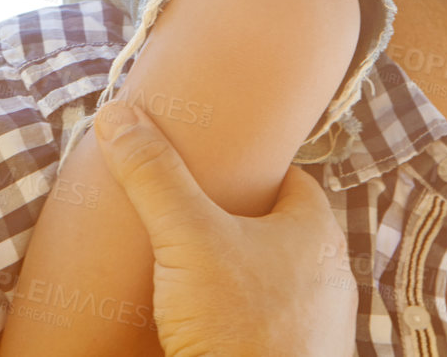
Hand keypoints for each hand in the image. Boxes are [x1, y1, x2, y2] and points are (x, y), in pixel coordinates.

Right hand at [93, 100, 357, 356]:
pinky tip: (205, 328)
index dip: (254, 169)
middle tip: (193, 218)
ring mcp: (318, 328)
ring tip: (193, 276)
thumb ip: (154, 177)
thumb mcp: (187, 238)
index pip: (292, 179)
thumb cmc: (242, 327)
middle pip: (281, 232)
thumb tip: (118, 115)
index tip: (218, 166)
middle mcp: (328, 278)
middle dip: (240, 224)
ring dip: (242, 279)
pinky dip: (242, 323)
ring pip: (277, 285)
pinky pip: (271, 330)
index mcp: (315, 233)